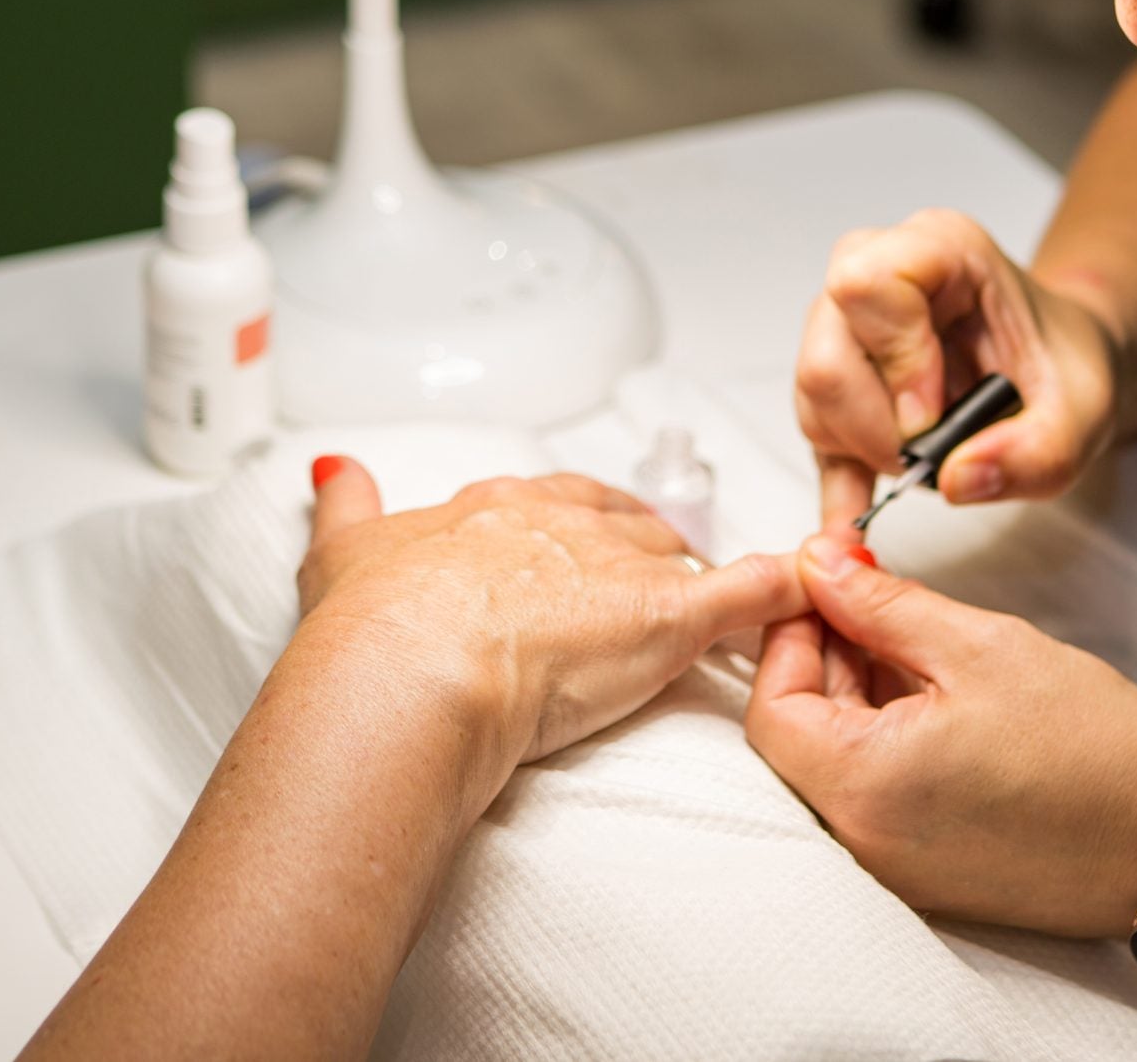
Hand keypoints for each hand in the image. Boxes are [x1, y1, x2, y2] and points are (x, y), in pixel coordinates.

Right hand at [296, 457, 806, 768]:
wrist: (411, 666)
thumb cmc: (376, 625)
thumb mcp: (343, 552)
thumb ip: (346, 506)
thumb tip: (333, 470)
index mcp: (491, 510)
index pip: (555, 503)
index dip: (575, 529)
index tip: (580, 548)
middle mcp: (561, 524)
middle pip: (625, 524)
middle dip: (640, 551)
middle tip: (649, 583)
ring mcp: (620, 566)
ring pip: (681, 555)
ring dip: (699, 581)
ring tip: (716, 610)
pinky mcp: (670, 615)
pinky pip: (748, 593)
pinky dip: (780, 595)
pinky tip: (803, 595)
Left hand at [744, 535, 1136, 937]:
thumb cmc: (1096, 746)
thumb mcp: (980, 646)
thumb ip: (881, 605)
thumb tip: (817, 564)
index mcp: (864, 787)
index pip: (773, 704)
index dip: (790, 634)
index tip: (826, 585)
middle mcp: (864, 842)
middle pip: (798, 736)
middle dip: (825, 658)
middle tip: (872, 597)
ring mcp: (895, 869)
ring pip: (836, 765)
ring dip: (858, 696)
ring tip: (915, 639)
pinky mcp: (930, 877)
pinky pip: (877, 798)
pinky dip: (887, 740)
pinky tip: (936, 694)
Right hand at [794, 208, 1122, 526]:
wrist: (1057, 365)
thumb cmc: (1063, 363)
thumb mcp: (1083, 415)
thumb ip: (1034, 453)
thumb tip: (956, 479)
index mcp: (940, 250)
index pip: (867, 287)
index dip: (894, 362)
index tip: (932, 416)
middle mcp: (878, 271)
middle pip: (826, 353)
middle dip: (874, 426)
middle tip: (929, 454)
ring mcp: (848, 320)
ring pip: (814, 394)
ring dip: (862, 448)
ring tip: (925, 462)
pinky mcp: (840, 371)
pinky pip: (815, 426)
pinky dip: (840, 479)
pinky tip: (861, 513)